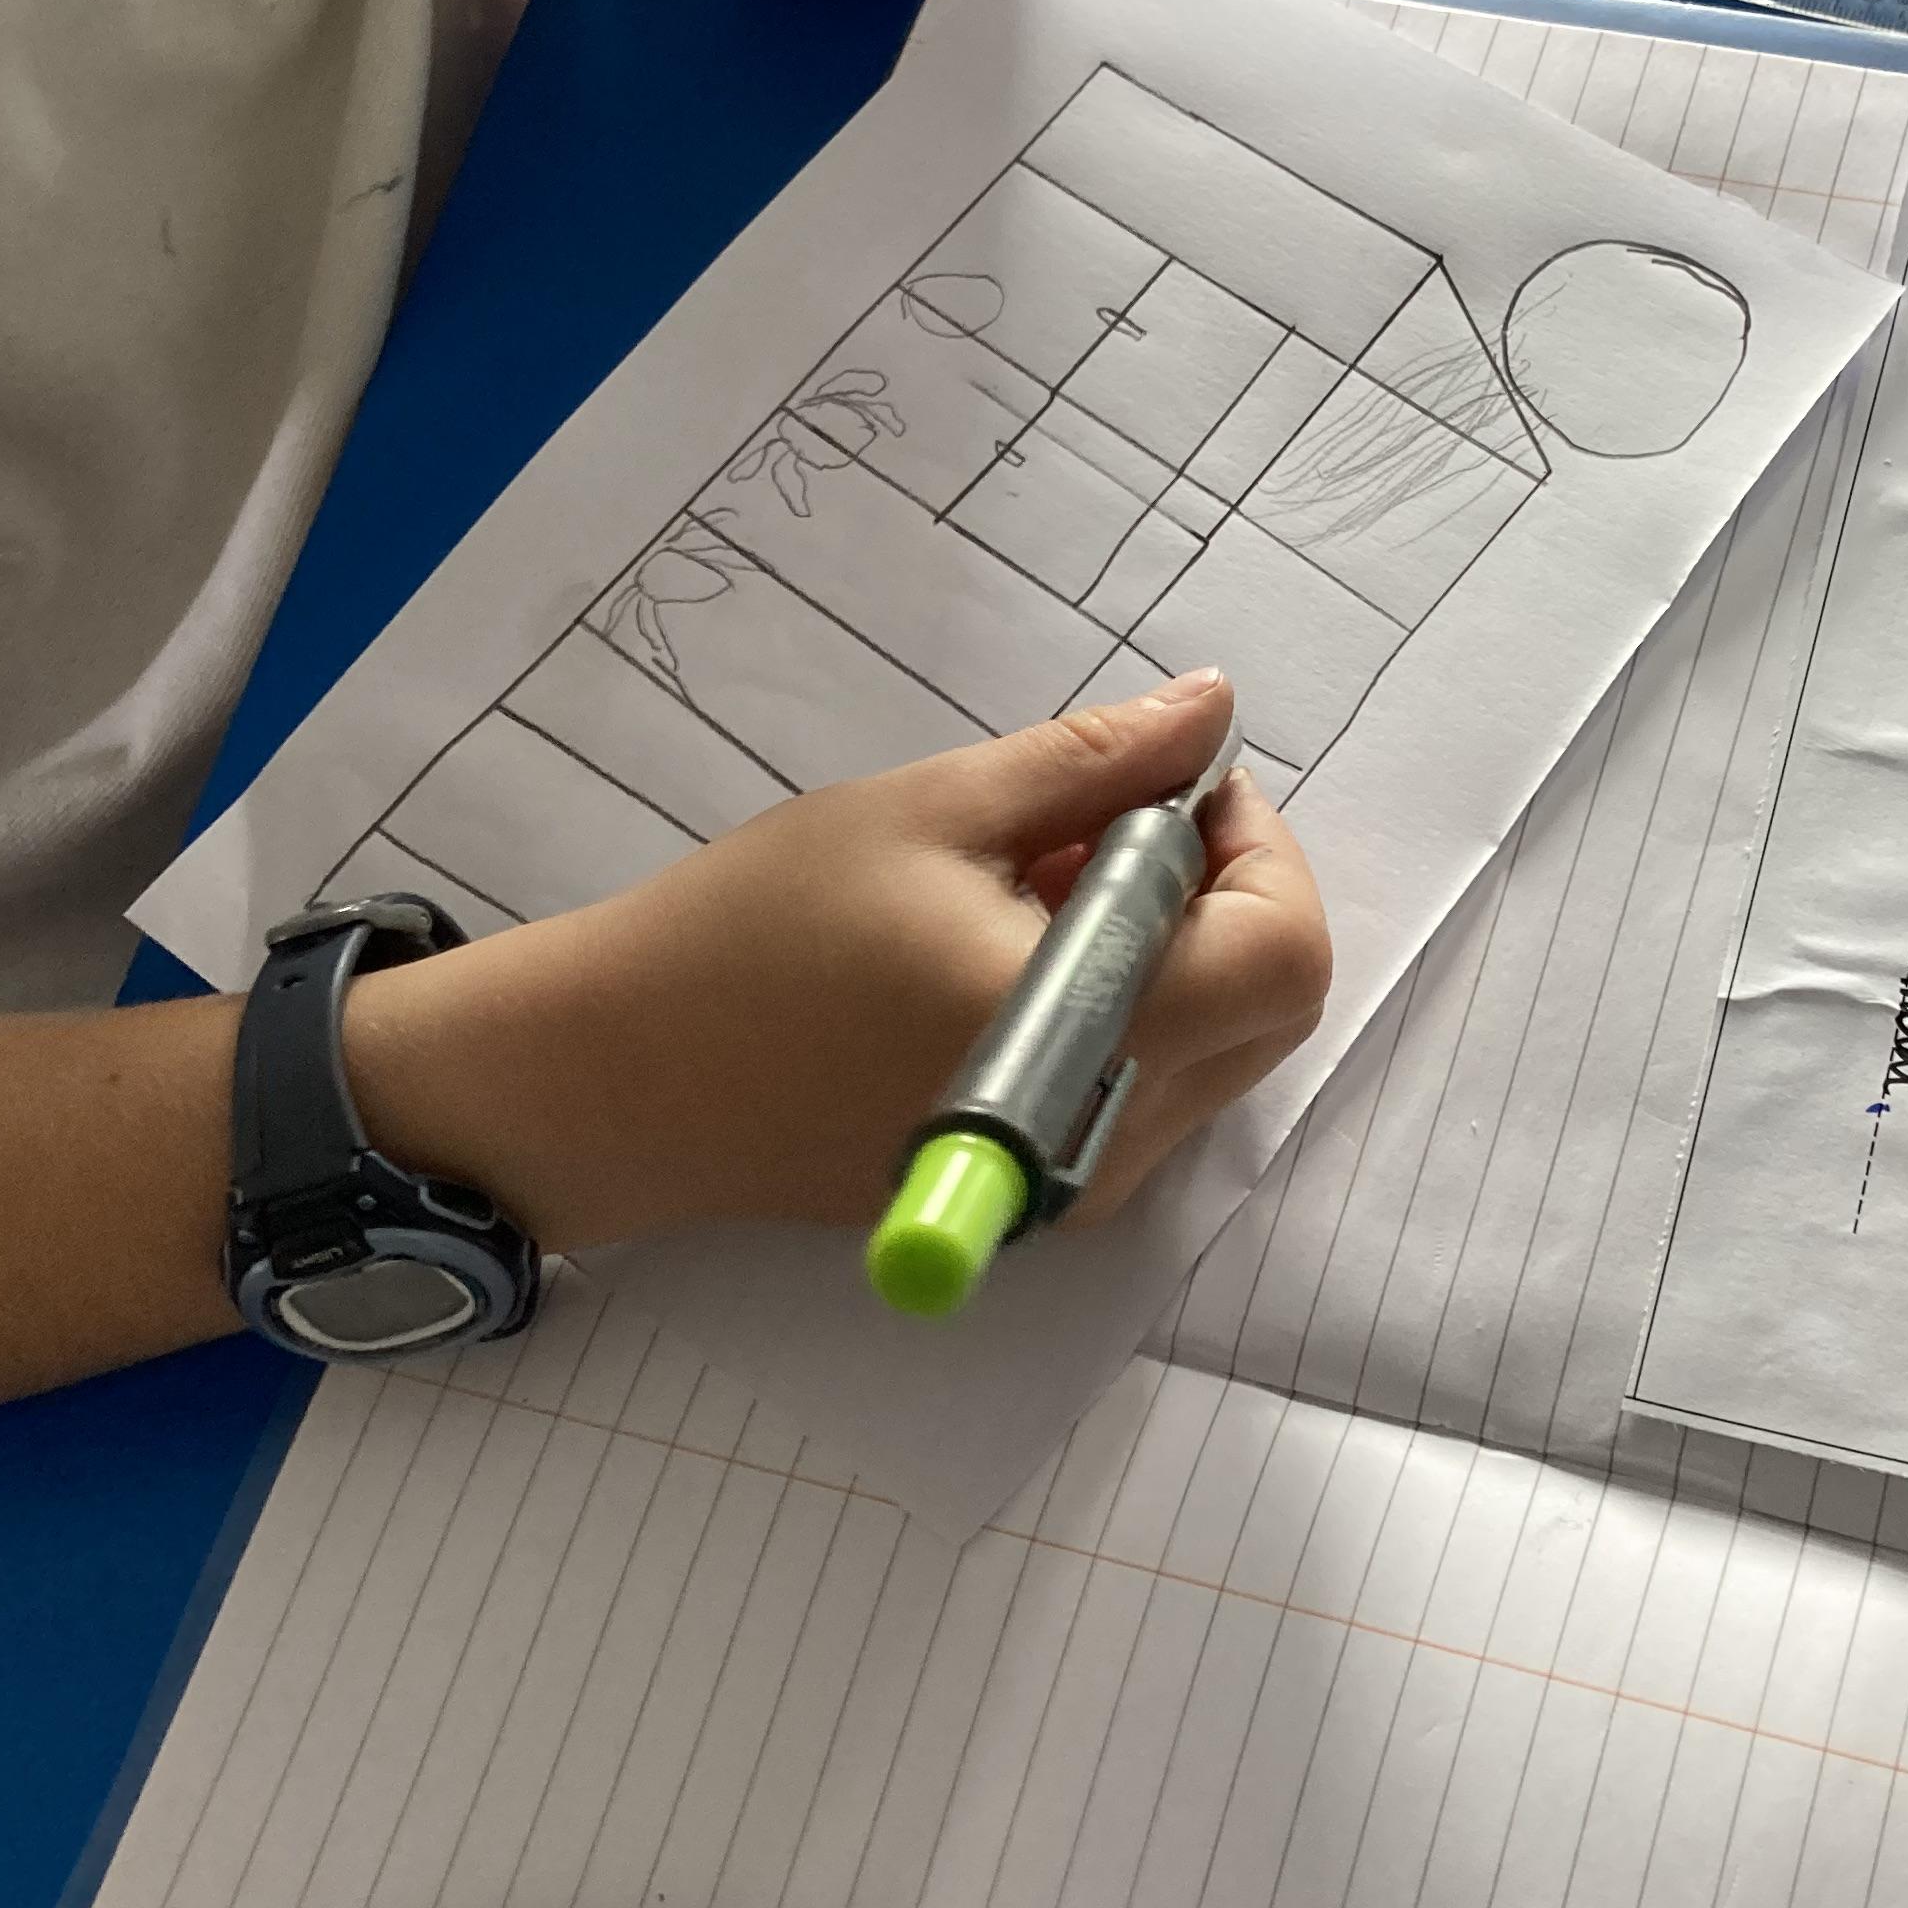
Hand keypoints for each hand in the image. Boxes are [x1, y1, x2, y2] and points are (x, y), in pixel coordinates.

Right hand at [344, 667, 1333, 1261]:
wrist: (625, 1078)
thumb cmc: (761, 933)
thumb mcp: (934, 809)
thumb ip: (1097, 763)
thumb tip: (1212, 710)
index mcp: (1090, 1035)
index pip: (1282, 954)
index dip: (1255, 850)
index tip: (1165, 787)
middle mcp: (1107, 1134)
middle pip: (1268, 1008)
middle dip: (1222, 895)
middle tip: (1104, 823)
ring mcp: (1075, 1184)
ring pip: (1214, 1048)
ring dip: (1169, 949)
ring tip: (1030, 884)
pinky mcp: (1035, 1197)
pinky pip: (1145, 1088)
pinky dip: (1120, 1006)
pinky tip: (1005, 950)